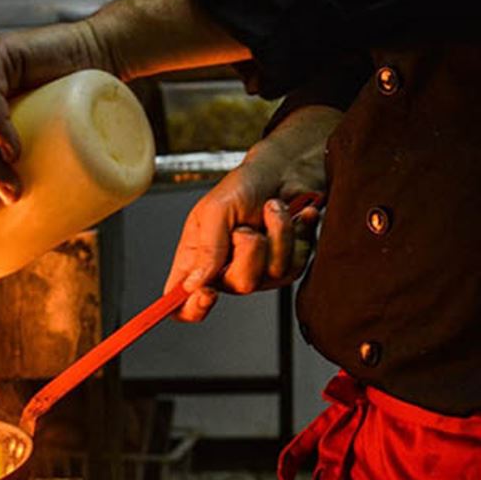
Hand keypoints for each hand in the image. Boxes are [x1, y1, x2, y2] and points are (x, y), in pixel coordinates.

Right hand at [163, 105, 342, 321]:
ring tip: (271, 209)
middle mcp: (225, 271)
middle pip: (238, 287)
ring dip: (277, 233)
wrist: (284, 171)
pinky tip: (295, 215)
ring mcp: (258, 271)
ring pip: (273, 274)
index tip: (207, 292)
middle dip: (250, 251)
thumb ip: (206, 248)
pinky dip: (298, 233)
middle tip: (247, 226)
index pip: (183, 304)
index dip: (191, 308)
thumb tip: (194, 284)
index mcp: (196, 261)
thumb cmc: (242, 186)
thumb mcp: (215, 209)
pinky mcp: (287, 265)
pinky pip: (296, 264)